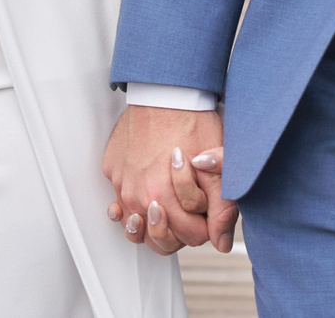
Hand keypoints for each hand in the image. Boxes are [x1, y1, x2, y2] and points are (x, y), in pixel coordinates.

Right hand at [101, 105, 233, 253]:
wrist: (166, 91)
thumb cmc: (193, 122)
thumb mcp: (218, 167)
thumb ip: (222, 208)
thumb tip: (221, 243)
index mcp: (162, 199)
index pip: (189, 237)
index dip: (205, 226)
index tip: (208, 212)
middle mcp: (136, 196)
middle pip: (159, 239)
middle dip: (179, 229)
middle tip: (189, 212)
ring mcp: (121, 183)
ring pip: (135, 224)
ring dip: (151, 220)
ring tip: (164, 207)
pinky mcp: (112, 169)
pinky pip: (119, 197)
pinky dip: (131, 200)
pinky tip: (143, 191)